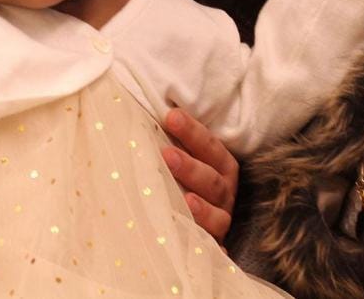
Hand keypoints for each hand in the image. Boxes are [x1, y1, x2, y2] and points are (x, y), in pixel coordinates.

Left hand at [161, 108, 239, 242]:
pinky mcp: (214, 245)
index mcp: (220, 168)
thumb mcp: (179, 165)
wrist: (188, 230)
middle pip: (212, 179)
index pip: (210, 146)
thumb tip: (139, 121)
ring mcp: (221, 220)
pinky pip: (212, 245)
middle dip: (191, 167)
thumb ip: (171, 147)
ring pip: (216, 213)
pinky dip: (204, 240)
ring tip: (184, 199)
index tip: (171, 117)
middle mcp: (224, 193)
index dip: (193, 132)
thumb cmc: (178, 186)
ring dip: (199, 206)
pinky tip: (190, 234)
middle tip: (166, 155)